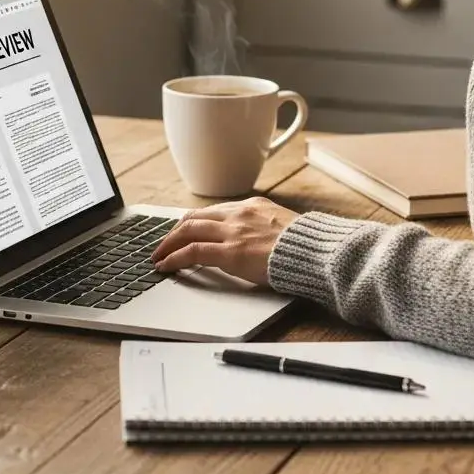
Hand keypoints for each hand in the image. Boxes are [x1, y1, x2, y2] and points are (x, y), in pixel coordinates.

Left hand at [150, 197, 301, 286]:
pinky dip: (174, 258)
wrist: (315, 251)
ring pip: (188, 230)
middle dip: (175, 231)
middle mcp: (239, 214)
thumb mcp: (283, 227)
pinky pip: (192, 252)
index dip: (194, 222)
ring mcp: (233, 231)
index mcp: (253, 206)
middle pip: (195, 217)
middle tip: (163, 244)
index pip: (213, 211)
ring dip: (168, 243)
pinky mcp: (230, 252)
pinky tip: (165, 266)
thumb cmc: (305, 245)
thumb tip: (258, 240)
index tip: (184, 230)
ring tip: (158, 256)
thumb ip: (265, 228)